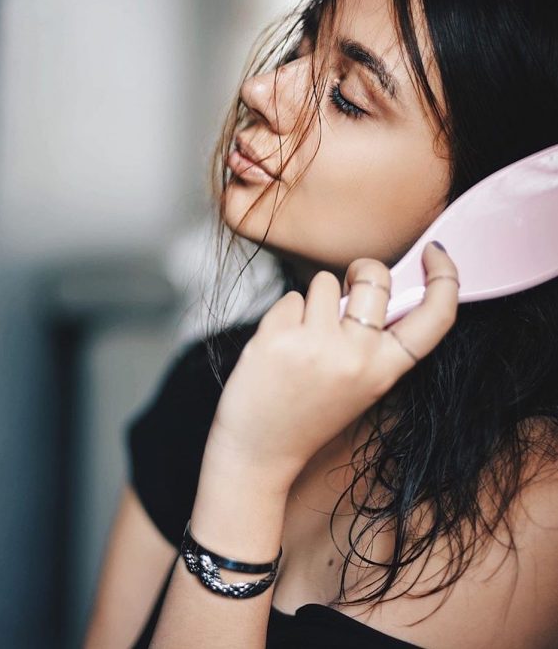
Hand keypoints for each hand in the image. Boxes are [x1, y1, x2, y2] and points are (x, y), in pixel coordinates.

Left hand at [209, 242, 458, 488]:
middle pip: (376, 277)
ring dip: (314, 300)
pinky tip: (279, 348)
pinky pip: (290, 298)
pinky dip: (284, 315)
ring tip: (304, 338)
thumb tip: (382, 286)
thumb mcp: (362, 384)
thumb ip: (377, 342)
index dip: (445, 277)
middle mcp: (357, 356)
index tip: (435, 254)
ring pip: (325, 281)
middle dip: (362, 270)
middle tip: (349, 284)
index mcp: (386, 370)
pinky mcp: (279, 337)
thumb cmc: (310, 414)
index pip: (436, 316)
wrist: (260, 451)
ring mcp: (317, 345)